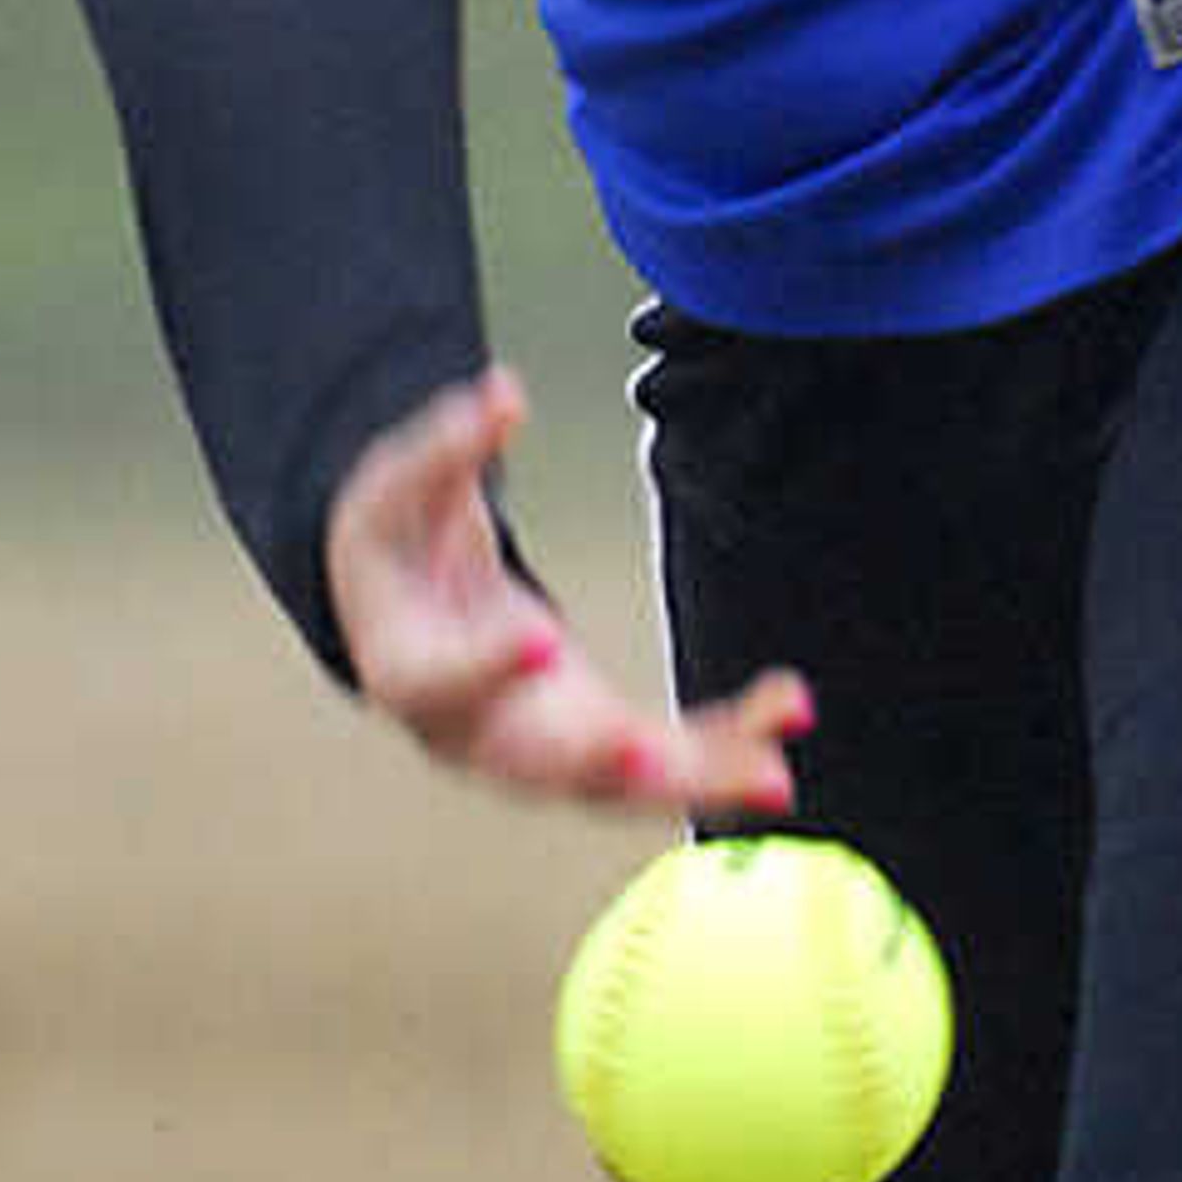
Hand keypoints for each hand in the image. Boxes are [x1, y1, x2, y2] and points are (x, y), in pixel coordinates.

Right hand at [324, 365, 813, 815]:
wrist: (400, 622)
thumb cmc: (393, 553)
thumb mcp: (397, 490)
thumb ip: (447, 445)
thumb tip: (502, 395)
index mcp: (411, 672)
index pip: (445, 678)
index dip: (489, 664)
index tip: (543, 640)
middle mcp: (476, 735)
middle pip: (541, 768)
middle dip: (605, 767)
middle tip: (656, 761)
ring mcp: (542, 752)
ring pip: (619, 787)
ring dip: (697, 780)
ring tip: (772, 777)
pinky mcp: (598, 745)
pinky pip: (665, 757)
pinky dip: (725, 746)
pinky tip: (787, 715)